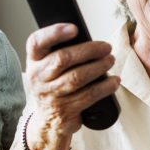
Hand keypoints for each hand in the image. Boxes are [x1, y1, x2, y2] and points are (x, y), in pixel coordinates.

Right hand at [23, 24, 119, 147]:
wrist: (49, 121)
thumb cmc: (54, 86)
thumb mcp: (49, 68)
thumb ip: (61, 53)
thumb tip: (91, 41)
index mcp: (34, 61)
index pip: (36, 42)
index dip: (54, 33)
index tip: (74, 28)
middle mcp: (38, 77)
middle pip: (62, 59)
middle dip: (89, 50)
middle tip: (107, 47)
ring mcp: (50, 95)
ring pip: (77, 77)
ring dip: (99, 67)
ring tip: (111, 60)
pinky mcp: (65, 110)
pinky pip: (88, 96)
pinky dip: (105, 87)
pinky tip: (114, 81)